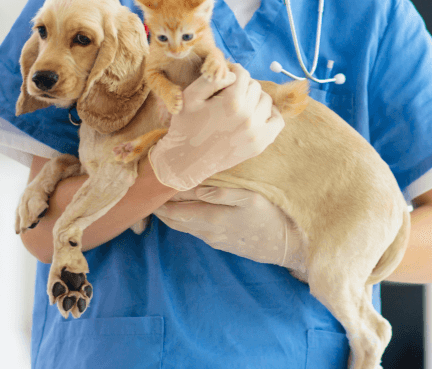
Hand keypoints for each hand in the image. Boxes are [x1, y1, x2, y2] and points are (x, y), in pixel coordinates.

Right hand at [149, 64, 284, 190]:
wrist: (187, 160)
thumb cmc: (185, 125)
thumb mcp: (190, 96)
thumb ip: (212, 79)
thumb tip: (233, 72)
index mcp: (231, 102)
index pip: (242, 74)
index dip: (233, 70)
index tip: (226, 77)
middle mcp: (248, 116)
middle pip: (255, 86)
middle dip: (243, 85)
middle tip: (230, 92)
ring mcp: (256, 132)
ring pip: (266, 101)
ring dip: (255, 98)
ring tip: (241, 103)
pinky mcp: (260, 144)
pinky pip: (277, 121)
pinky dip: (270, 113)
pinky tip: (256, 113)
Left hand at [154, 186, 303, 267]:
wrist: (283, 246)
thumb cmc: (268, 217)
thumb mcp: (248, 198)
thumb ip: (219, 192)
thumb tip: (193, 187)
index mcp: (211, 218)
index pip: (175, 210)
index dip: (160, 200)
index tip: (149, 186)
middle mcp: (206, 231)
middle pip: (173, 220)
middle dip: (159, 208)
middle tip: (147, 193)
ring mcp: (211, 239)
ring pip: (181, 227)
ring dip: (168, 215)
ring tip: (160, 199)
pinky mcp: (217, 242)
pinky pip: (192, 230)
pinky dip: (181, 219)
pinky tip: (182, 210)